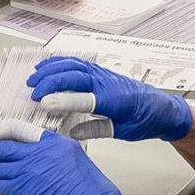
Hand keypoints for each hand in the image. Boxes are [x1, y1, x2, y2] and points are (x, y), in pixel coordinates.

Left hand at [0, 127, 131, 194]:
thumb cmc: (93, 194)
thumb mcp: (78, 162)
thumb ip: (58, 158)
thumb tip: (43, 165)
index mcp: (57, 142)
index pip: (23, 130)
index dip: (4, 130)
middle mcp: (40, 153)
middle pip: (3, 147)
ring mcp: (29, 170)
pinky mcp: (23, 190)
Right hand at [29, 55, 192, 142]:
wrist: (161, 108)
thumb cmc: (144, 119)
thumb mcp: (121, 131)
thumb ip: (96, 129)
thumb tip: (73, 132)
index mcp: (115, 99)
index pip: (84, 97)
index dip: (62, 100)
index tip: (44, 104)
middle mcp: (107, 82)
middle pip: (74, 76)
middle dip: (50, 83)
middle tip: (33, 94)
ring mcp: (102, 73)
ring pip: (72, 65)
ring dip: (51, 70)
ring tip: (33, 80)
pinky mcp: (100, 70)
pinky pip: (76, 62)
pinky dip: (59, 62)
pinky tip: (47, 67)